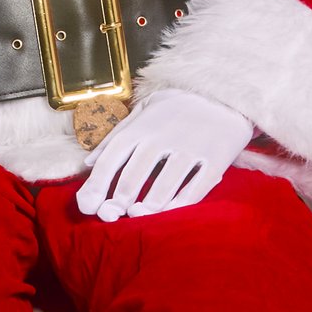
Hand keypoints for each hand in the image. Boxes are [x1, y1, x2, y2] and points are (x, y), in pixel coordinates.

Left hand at [75, 89, 252, 221]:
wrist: (224, 96)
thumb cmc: (176, 108)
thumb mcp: (143, 111)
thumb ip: (115, 136)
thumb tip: (87, 163)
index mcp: (143, 125)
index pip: (113, 156)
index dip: (97, 183)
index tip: (87, 206)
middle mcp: (165, 136)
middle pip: (136, 173)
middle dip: (120, 198)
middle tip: (110, 215)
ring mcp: (192, 147)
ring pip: (165, 184)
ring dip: (148, 205)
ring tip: (136, 216)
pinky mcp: (216, 158)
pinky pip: (196, 188)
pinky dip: (180, 204)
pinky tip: (168, 213)